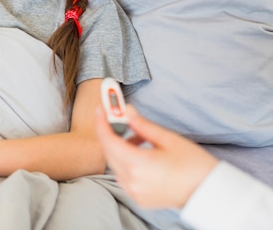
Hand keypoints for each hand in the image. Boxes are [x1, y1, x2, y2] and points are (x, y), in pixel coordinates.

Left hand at [95, 105, 217, 208]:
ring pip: (115, 164)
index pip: (109, 141)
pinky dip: (126, 162)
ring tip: (140, 137)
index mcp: (139, 165)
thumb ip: (143, 125)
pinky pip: (123, 175)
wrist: (209, 193)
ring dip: (120, 147)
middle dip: (111, 133)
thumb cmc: (194, 165)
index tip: (100, 110)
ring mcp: (134, 192)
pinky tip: (141, 153)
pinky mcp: (139, 198)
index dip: (101, 123)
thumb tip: (126, 111)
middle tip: (119, 119)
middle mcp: (133, 181)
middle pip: (109, 152)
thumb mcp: (169, 139)